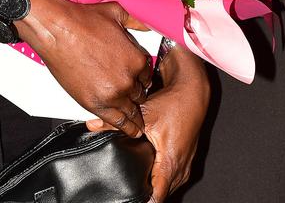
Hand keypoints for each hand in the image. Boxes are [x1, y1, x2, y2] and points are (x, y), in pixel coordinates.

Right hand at [18, 0, 152, 138]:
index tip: (137, 77)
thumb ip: (136, 22)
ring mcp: (112, 95)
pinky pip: (116, 121)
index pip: (148, 75)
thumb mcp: (116, 13)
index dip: (142, 75)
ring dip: (134, 115)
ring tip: (138, 124)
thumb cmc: (83, 20)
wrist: (58, 30)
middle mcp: (128, 80)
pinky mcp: (95, 104)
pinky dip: (125, 127)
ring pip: (130, 111)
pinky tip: (130, 130)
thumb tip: (148, 27)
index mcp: (136, 60)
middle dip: (136, 92)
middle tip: (131, 93)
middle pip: (140, 94)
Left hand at [86, 46, 208, 199]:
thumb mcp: (142, 113)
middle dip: (145, 194)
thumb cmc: (174, 103)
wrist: (192, 92)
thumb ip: (115, 123)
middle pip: (161, 194)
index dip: (142, 200)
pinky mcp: (186, 159)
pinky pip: (173, 178)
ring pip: (168, 187)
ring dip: (154, 186)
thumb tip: (92, 126)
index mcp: (170, 162)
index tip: (129, 199)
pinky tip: (149, 172)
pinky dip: (161, 178)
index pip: (156, 197)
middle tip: (128, 191)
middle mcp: (180, 168)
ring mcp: (185, 164)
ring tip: (137, 185)